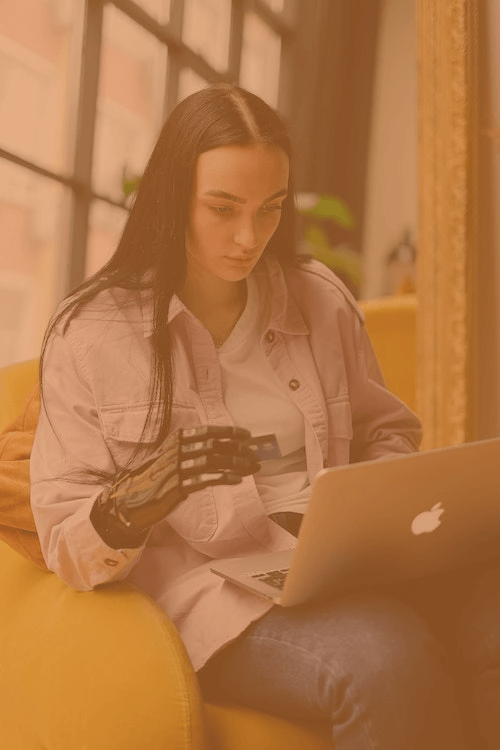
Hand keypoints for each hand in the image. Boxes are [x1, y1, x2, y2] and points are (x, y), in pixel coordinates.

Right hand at [91, 425, 259, 547]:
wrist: (132, 498)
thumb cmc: (157, 475)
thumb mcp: (171, 455)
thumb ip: (192, 448)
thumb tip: (222, 446)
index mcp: (176, 439)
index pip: (208, 431)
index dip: (230, 432)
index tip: (248, 436)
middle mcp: (176, 450)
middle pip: (214, 446)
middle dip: (238, 449)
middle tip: (254, 455)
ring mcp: (176, 468)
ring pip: (213, 462)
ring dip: (236, 464)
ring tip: (251, 468)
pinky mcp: (177, 487)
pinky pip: (205, 480)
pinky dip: (224, 478)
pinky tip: (237, 479)